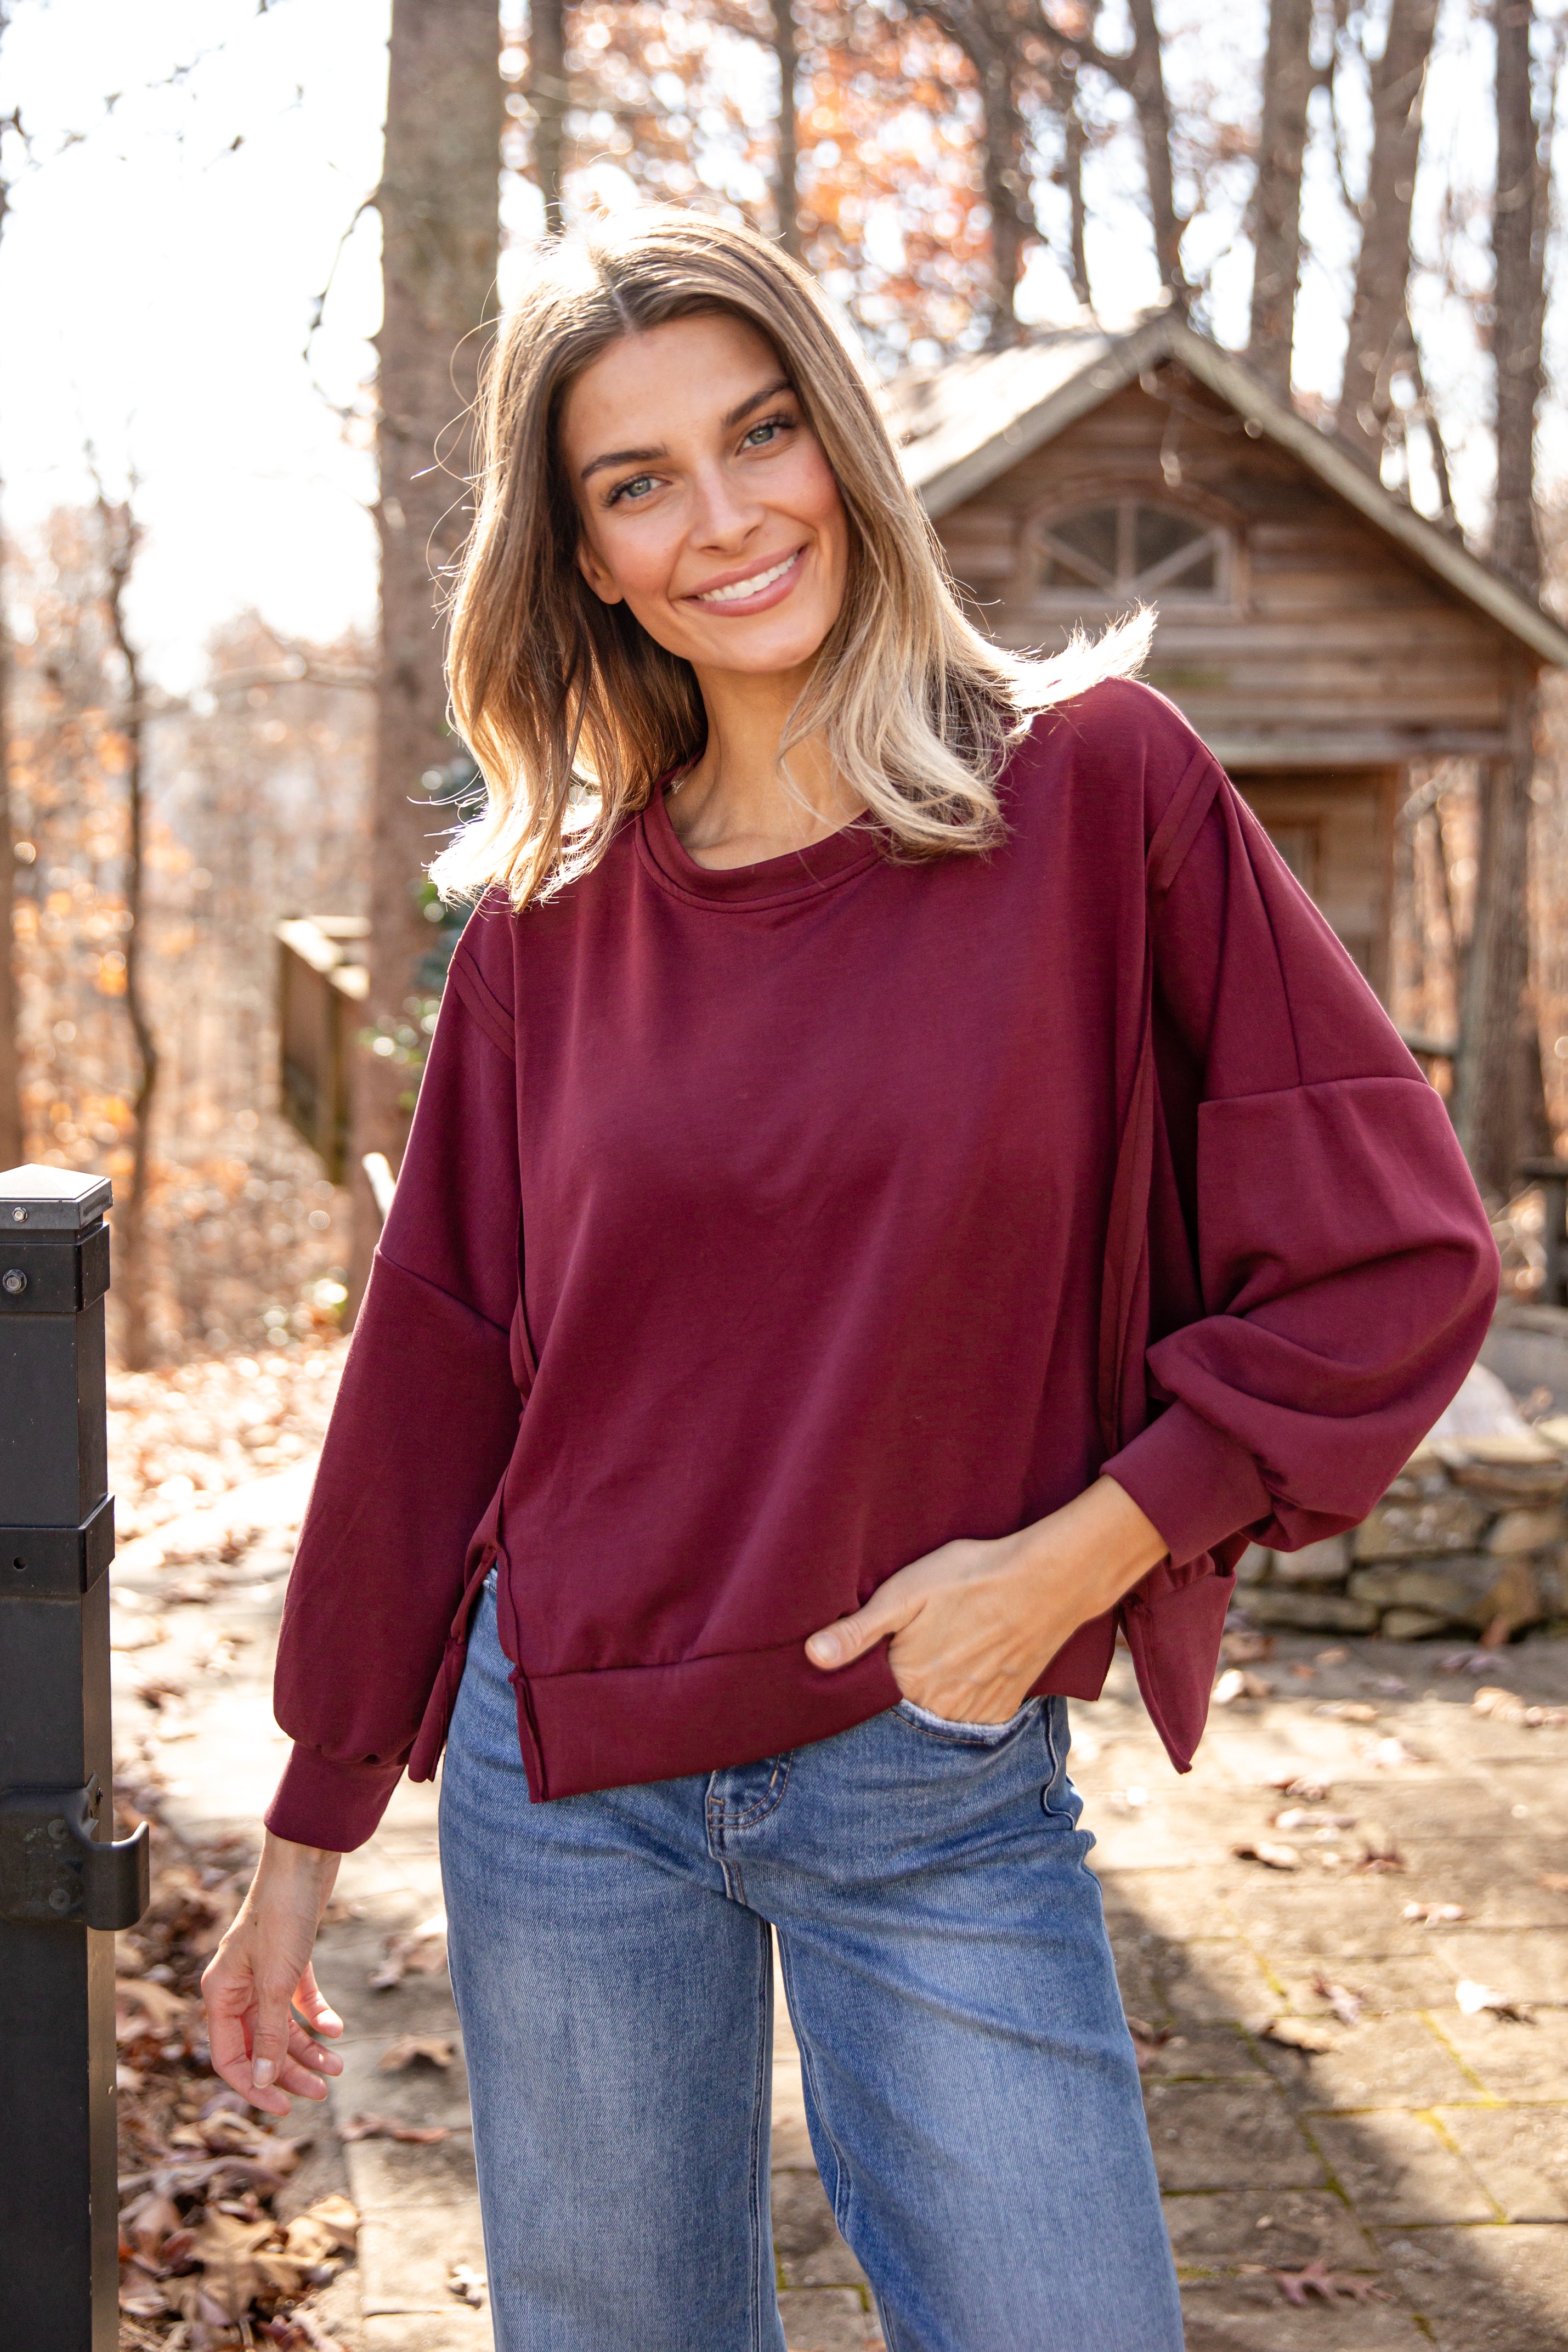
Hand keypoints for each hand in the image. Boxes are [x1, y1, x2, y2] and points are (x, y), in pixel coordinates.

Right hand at [201, 1831, 344, 2118]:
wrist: (305, 1862)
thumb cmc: (283, 1914)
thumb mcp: (277, 1982)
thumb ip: (268, 2032)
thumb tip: (263, 2079)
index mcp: (220, 1993)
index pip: (229, 2057)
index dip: (254, 2086)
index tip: (283, 2108)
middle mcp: (237, 1987)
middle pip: (259, 2045)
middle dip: (289, 2071)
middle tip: (323, 2091)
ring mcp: (263, 1973)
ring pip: (281, 2026)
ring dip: (307, 2048)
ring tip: (337, 2066)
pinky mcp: (289, 1959)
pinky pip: (299, 2000)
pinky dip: (316, 2016)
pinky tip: (336, 2029)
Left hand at [804, 1477, 1167, 1722]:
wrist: (1046, 1580)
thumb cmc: (970, 1578)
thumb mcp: (904, 1593)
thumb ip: (858, 1631)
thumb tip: (811, 1656)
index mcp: (909, 1683)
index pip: (869, 1701)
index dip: (862, 1684)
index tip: (864, 1664)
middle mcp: (941, 1709)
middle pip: (904, 1714)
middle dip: (896, 1696)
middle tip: (907, 1656)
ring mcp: (977, 1713)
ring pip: (937, 1718)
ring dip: (930, 1701)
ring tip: (937, 1662)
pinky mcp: (1005, 1708)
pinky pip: (972, 1720)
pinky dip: (962, 1702)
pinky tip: (965, 1671)